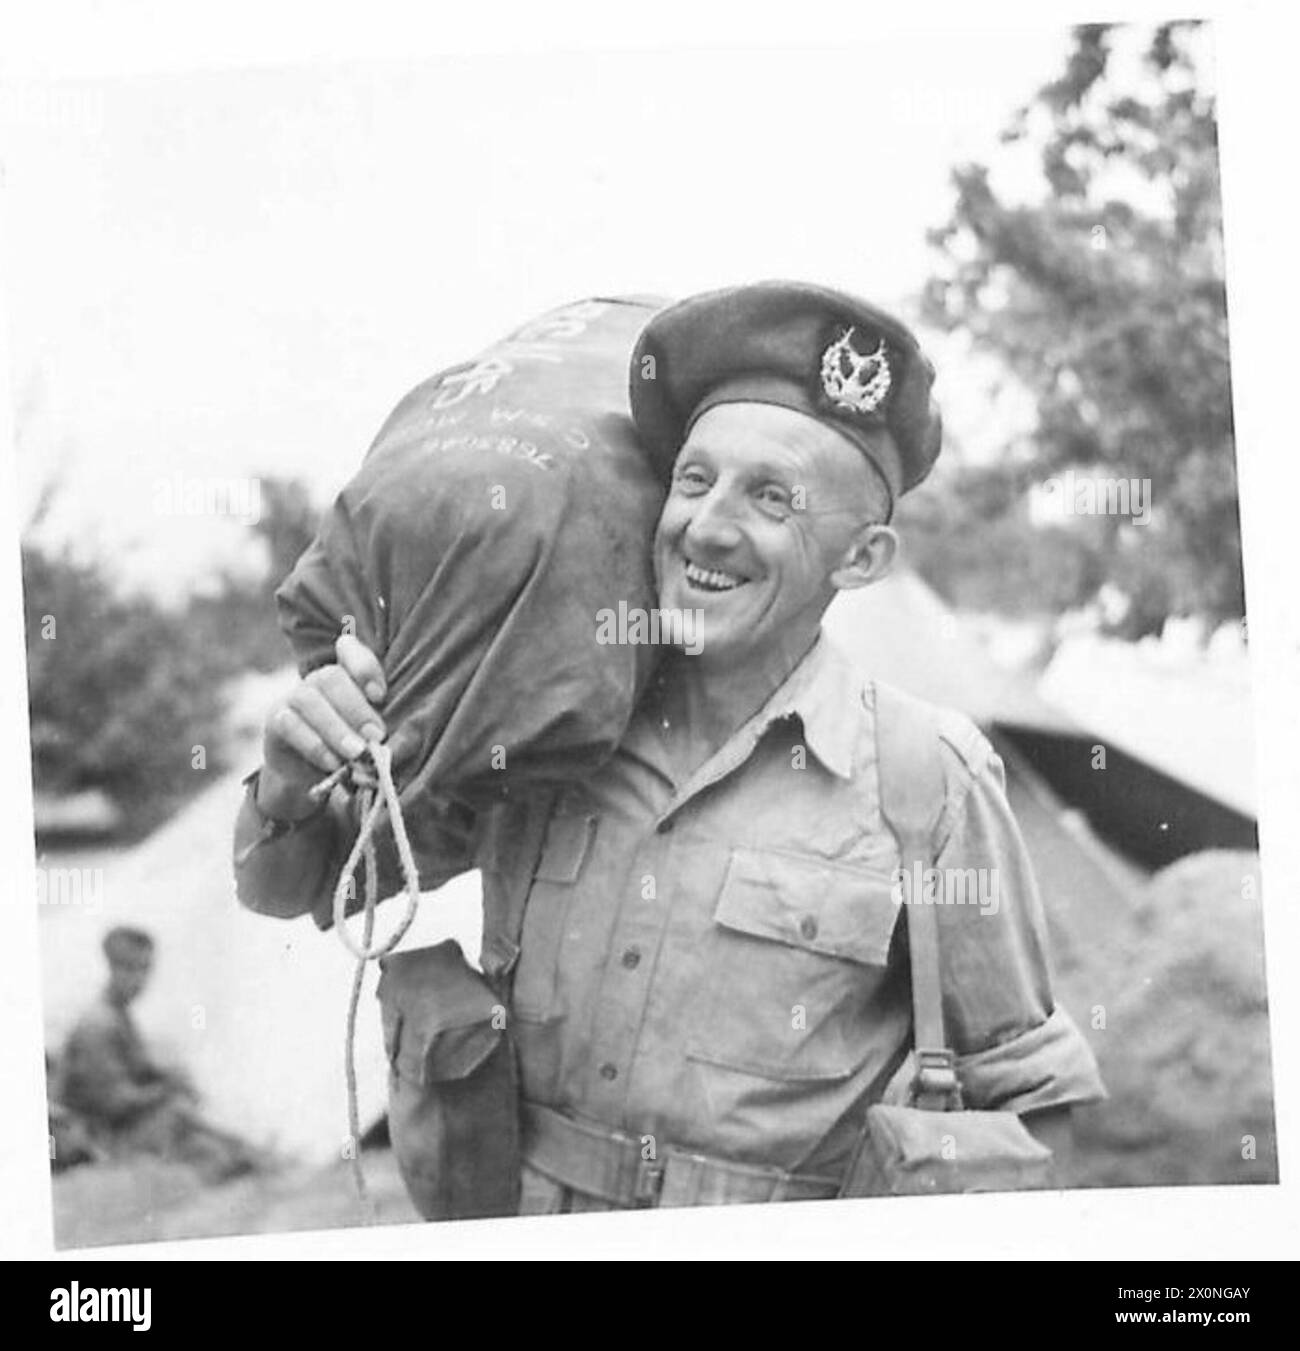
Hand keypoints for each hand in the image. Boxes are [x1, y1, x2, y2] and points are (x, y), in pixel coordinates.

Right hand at [258, 634, 387, 819]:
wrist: (312, 775)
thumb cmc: (353, 749)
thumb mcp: (371, 735)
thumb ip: (379, 726)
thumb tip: (392, 738)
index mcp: (346, 674)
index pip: (349, 650)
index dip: (364, 666)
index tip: (380, 695)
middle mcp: (317, 679)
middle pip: (331, 677)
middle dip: (356, 708)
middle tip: (376, 735)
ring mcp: (293, 697)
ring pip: (308, 699)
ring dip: (335, 728)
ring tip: (357, 752)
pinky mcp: (275, 720)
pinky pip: (289, 725)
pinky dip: (315, 745)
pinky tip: (333, 763)